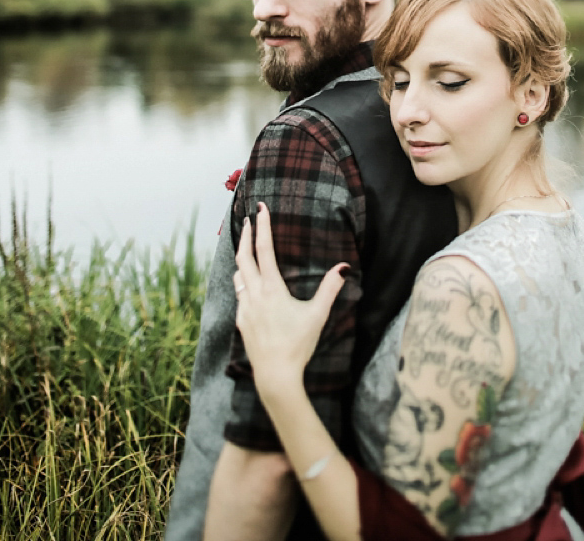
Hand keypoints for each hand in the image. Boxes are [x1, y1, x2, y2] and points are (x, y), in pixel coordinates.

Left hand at [234, 203, 346, 396]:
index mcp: (272, 289)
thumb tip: (344, 268)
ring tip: (246, 249)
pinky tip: (249, 286)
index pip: (264, 250)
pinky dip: (243, 282)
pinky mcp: (241, 322)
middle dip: (246, 236)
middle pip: (244, 257)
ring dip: (241, 259)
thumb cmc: (298, 344)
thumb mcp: (318, 315)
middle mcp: (253, 295)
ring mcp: (244, 309)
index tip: (260, 209)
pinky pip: (239, 295)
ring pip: (238, 276)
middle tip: (248, 220)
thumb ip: (330, 289)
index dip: (263, 227)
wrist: (275, 374)